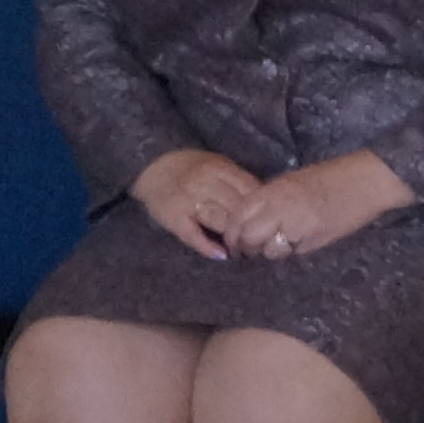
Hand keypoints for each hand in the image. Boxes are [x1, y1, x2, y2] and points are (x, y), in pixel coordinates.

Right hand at [131, 147, 260, 257]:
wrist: (151, 167)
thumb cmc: (192, 170)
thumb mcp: (218, 166)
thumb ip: (238, 182)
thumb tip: (266, 205)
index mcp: (220, 169)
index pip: (251, 190)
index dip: (264, 209)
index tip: (271, 223)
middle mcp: (205, 183)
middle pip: (237, 208)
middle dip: (252, 227)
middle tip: (262, 243)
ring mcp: (188, 200)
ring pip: (220, 221)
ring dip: (235, 238)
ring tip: (245, 251)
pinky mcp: (173, 217)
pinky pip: (193, 234)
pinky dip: (208, 246)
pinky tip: (222, 255)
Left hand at [203, 149, 411, 260]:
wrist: (367, 181)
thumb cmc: (332, 176)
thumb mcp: (293, 181)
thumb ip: (271, 199)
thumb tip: (252, 219)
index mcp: (274, 190)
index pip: (238, 215)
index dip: (231, 232)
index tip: (231, 241)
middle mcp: (281, 207)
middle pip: (248, 236)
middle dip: (244, 248)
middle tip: (246, 253)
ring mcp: (298, 225)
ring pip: (269, 250)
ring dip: (268, 253)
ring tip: (274, 250)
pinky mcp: (315, 240)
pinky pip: (292, 253)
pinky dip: (290, 253)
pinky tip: (296, 246)